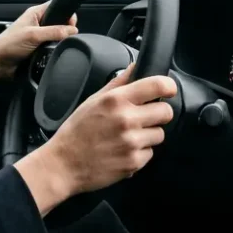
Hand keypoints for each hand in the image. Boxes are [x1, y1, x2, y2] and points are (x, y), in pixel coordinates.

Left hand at [0, 1, 77, 88]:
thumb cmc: (8, 45)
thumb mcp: (33, 35)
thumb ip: (54, 31)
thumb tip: (72, 30)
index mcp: (35, 13)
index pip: (56, 7)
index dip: (66, 14)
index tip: (72, 25)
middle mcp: (36, 23)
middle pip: (58, 23)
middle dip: (64, 30)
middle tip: (65, 38)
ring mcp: (37, 36)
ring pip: (55, 37)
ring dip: (57, 42)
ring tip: (57, 47)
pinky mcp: (37, 48)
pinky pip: (51, 47)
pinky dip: (53, 50)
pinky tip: (52, 54)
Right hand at [14, 64, 176, 214]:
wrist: (63, 165)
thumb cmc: (76, 131)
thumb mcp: (93, 100)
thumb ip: (119, 82)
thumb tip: (135, 67)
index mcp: (116, 100)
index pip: (157, 85)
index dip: (168, 86)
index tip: (168, 90)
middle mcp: (126, 120)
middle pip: (166, 111)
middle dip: (158, 113)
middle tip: (143, 117)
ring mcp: (131, 142)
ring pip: (160, 134)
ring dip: (148, 135)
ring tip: (128, 136)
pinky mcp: (134, 162)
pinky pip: (150, 153)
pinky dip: (140, 152)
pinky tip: (123, 150)